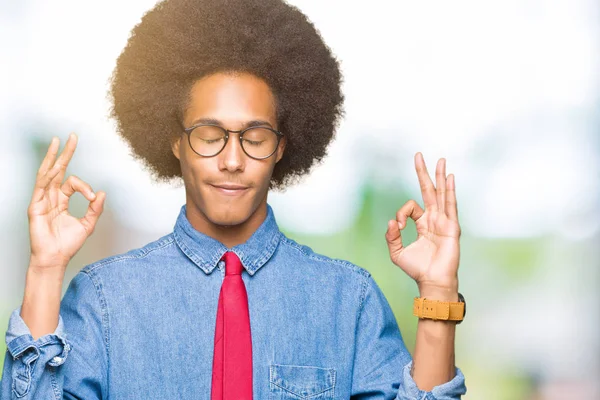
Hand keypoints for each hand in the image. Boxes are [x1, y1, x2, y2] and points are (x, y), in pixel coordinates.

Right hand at [27, 133, 105, 271]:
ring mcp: (41, 200)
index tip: (92, 196)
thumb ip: (95, 209)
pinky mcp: (35, 206)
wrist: (55, 258)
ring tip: (57, 141)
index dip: (85, 186)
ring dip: (52, 157)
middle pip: (57, 169)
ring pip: (47, 173)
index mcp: (61, 200)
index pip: (72, 182)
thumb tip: (101, 192)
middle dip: (64, 153)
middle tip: (72, 136)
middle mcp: (50, 197)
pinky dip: (47, 176)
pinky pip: (41, 187)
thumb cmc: (68, 244)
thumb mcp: (87, 224)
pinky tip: (52, 165)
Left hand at [385, 152, 460, 296]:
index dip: (401, 213)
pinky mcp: (451, 227)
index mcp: (422, 224)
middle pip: (429, 191)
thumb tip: (392, 221)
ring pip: (441, 194)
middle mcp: (434, 219)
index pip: (410, 207)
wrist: (432, 281)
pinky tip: (450, 177)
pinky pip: (450, 205)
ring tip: (440, 160)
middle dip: (424, 173)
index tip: (398, 226)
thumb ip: (391, 236)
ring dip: (440, 176)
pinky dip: (449, 190)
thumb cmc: (417, 269)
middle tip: (419, 155)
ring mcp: (444, 221)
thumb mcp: (397, 252)